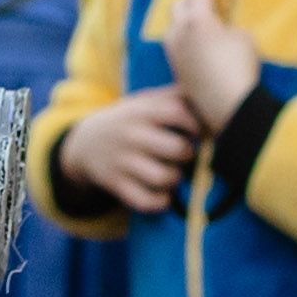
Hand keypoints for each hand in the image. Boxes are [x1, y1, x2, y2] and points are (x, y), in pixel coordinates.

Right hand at [62, 87, 204, 212]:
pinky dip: (160, 202)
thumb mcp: (144, 101)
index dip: (196, 125)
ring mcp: (122, 161)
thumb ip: (175, 95)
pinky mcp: (115, 183)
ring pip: (165, 177)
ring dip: (175, 178)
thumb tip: (211, 94)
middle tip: (183, 154)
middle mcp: (132, 135)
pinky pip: (145, 200)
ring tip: (172, 173)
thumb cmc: (129, 120)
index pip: (179, 113)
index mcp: (141, 111)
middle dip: (188, 154)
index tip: (196, 132)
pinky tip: (163, 195)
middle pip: (178, 149)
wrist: (84, 142)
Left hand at [155, 0, 265, 130]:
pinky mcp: (176, 70)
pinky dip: (187, 38)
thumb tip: (220, 32)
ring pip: (174, 27)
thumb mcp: (244, 38)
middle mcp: (179, 32)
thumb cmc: (240, 67)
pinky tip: (199, 43)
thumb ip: (229, 27)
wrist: (229, 107)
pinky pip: (177, 45)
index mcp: (196, 19)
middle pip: (180, 4)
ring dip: (186, 19)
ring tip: (202, 19)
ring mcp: (174, 53)